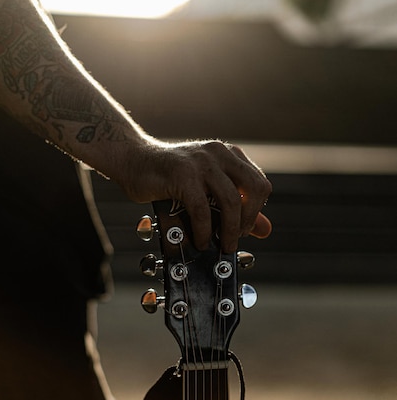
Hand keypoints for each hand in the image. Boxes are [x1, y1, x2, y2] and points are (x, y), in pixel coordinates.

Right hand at [119, 139, 271, 252]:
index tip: (243, 228)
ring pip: (232, 201)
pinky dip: (204, 230)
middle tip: (235, 237)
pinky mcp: (183, 176)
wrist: (133, 160)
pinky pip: (203, 209)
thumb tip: (266, 229)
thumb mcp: (207, 187)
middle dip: (249, 220)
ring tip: (222, 245)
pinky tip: (200, 240)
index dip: (256, 211)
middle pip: (255, 189)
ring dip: (230, 230)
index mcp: (229, 155)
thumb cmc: (169, 176)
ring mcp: (202, 163)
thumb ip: (238, 206)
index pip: (259, 184)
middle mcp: (219, 154)